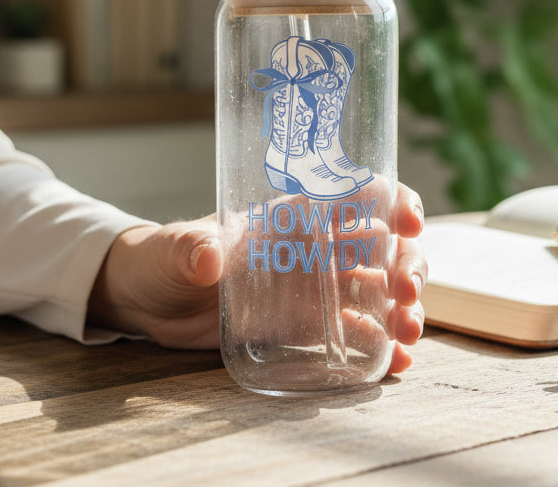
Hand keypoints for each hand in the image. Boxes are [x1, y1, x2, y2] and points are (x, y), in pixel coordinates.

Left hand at [88, 182, 426, 374]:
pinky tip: (396, 361)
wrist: (149, 300)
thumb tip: (207, 256)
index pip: (354, 194)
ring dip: (402, 308)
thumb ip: (191, 249)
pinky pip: (353, 333)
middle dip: (407, 265)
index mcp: (291, 214)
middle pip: (381, 247)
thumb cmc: (163, 257)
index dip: (391, 200)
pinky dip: (380, 345)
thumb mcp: (175, 249)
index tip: (406, 221)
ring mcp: (312, 288)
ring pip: (377, 291)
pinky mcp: (303, 327)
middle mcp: (312, 247)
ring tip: (408, 334)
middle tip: (406, 294)